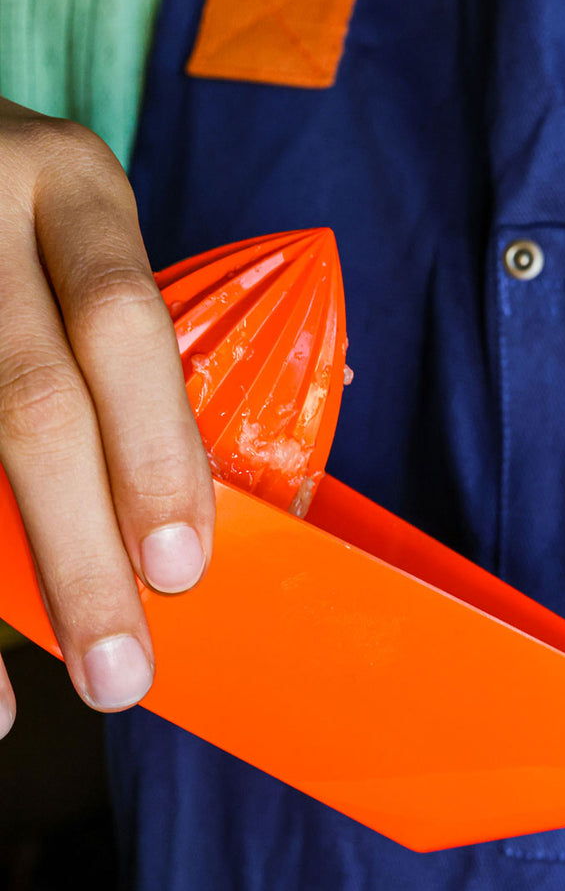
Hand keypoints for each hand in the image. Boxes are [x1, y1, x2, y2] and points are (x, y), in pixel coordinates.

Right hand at [0, 96, 213, 734]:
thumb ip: (119, 339)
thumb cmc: (11, 211)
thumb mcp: (75, 228)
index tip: (180, 568)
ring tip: (15, 706)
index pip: (123, 325)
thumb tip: (218, 512)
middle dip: (78, 551)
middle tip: (120, 675)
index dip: (154, 453)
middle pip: (31, 400)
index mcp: (70, 184)